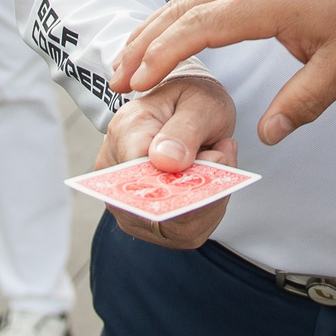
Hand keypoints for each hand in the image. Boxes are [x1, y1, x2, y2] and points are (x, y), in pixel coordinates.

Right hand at [93, 71, 238, 249]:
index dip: (187, 176)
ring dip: (208, 202)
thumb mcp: (200, 104)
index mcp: (126, 130)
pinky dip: (207, 212)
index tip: (217, 155)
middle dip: (202, 192)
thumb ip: (185, 130)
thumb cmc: (193, 103)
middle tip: (222, 156)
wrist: (187, 109)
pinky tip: (212, 183)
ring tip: (217, 163)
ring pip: (174, 228)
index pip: (145, 174)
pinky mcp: (141, 220)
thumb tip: (166, 162)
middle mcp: (114, 169)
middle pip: (158, 208)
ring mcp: (122, 198)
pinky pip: (181, 233)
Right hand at [117, 0, 335, 145]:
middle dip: (146, 43)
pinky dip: (178, 18)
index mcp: (268, 1)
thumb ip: (303, 102)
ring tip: (129, 62)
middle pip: (183, 9)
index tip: (138, 81)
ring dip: (157, 28)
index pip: (200, 26)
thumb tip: (266, 135)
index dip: (164, 54)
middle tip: (118, 79)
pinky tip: (168, 36)